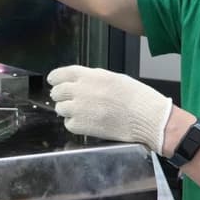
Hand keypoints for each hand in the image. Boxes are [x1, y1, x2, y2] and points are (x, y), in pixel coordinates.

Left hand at [47, 65, 172, 153]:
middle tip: (68, 100)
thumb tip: (79, 82)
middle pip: (57, 92)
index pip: (62, 74)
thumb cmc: (136, 97)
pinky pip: (69, 124)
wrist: (147, 117)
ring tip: (83, 113)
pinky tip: (88, 123)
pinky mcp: (81, 126)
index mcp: (90, 75)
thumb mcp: (114, 79)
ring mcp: (79, 108)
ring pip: (60, 108)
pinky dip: (75, 124)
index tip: (53, 81)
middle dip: (61, 96)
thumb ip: (93, 79)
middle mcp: (81, 90)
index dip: (55, 78)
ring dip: (68, 110)